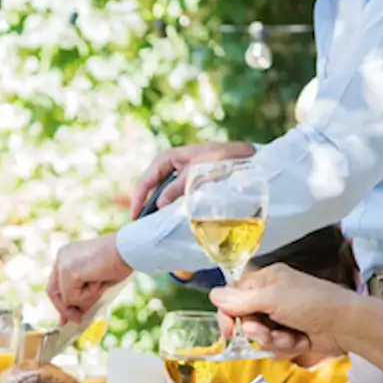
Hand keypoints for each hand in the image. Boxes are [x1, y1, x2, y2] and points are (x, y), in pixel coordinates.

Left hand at [48, 234, 131, 322]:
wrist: (130, 250)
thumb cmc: (120, 262)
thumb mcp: (96, 282)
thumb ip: (83, 296)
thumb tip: (76, 316)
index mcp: (67, 255)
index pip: (56, 283)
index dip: (61, 302)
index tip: (66, 318)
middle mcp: (61, 256)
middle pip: (52, 291)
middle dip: (65, 309)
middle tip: (78, 319)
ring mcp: (63, 263)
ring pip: (64, 297)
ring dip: (84, 299)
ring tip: (100, 286)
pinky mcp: (68, 271)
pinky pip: (72, 297)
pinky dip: (88, 295)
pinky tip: (99, 280)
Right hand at [128, 141, 257, 216]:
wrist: (246, 157)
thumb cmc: (222, 160)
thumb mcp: (197, 173)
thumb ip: (178, 188)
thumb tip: (159, 205)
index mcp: (168, 158)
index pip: (146, 179)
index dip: (139, 198)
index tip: (135, 215)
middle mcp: (171, 165)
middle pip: (152, 187)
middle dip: (146, 204)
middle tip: (142, 224)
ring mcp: (180, 173)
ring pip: (162, 192)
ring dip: (158, 207)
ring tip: (153, 224)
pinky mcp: (189, 182)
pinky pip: (174, 195)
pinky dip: (170, 206)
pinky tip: (169, 217)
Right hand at [209, 264, 352, 356]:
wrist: (347, 326)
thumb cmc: (311, 303)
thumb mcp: (271, 299)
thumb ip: (239, 300)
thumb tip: (212, 294)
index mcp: (266, 280)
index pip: (233, 295)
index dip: (227, 313)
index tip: (229, 330)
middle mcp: (271, 296)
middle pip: (244, 318)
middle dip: (255, 329)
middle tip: (265, 331)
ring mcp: (282, 317)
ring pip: (259, 334)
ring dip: (272, 339)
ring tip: (288, 337)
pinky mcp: (292, 334)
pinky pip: (275, 344)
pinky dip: (285, 346)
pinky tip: (299, 342)